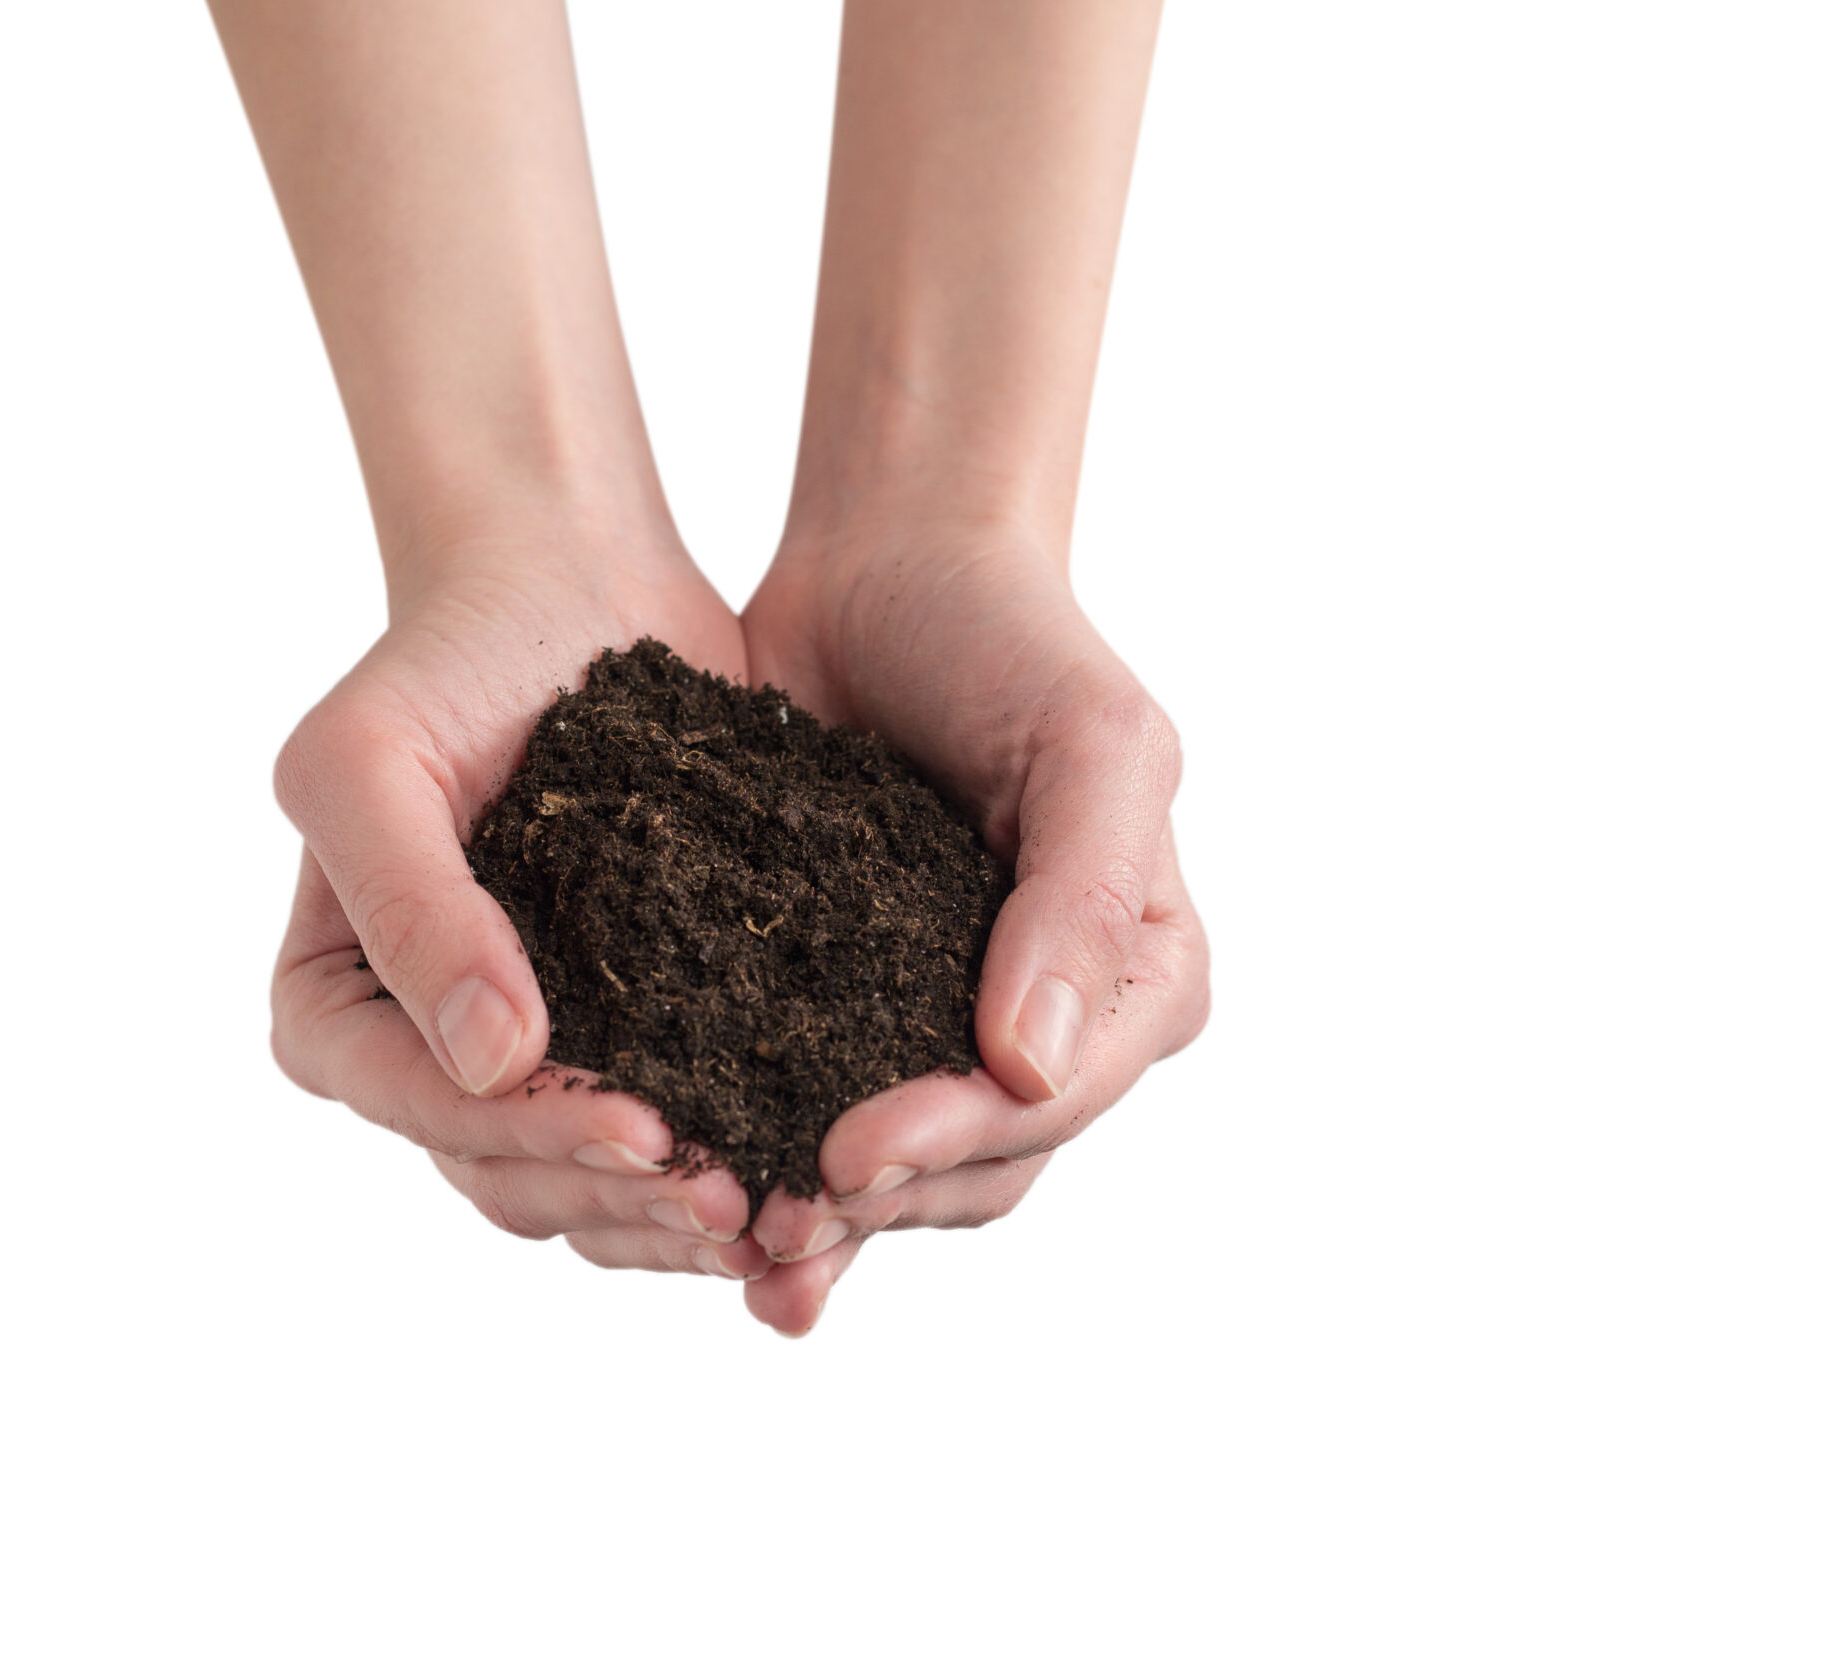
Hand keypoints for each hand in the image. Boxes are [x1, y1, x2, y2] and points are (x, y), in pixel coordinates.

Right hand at [269, 531, 775, 1282]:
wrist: (563, 586)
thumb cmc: (443, 658)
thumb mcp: (373, 760)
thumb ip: (409, 904)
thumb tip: (490, 1062)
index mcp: (335, 1012)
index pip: (426, 1108)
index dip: (534, 1137)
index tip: (648, 1131)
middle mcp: (423, 1055)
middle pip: (512, 1176)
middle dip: (621, 1199)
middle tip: (736, 1204)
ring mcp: (529, 1058)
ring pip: (594, 1188)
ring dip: (680, 1215)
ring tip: (782, 1212)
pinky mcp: (634, 1034)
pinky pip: (676, 1130)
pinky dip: (735, 1156)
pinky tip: (811, 1172)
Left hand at [736, 522, 1211, 1333]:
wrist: (892, 569)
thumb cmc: (1017, 638)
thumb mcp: (1092, 740)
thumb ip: (1083, 896)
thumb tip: (1036, 1067)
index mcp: (1137, 977)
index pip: (1055, 1103)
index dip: (955, 1142)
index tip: (847, 1157)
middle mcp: (1051, 1026)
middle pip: (979, 1163)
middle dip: (876, 1209)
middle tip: (767, 1235)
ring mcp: (942, 1024)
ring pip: (896, 1167)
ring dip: (817, 1220)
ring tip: (725, 1255)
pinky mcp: (839, 1007)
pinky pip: (803, 1105)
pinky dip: (754, 1154)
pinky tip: (686, 1195)